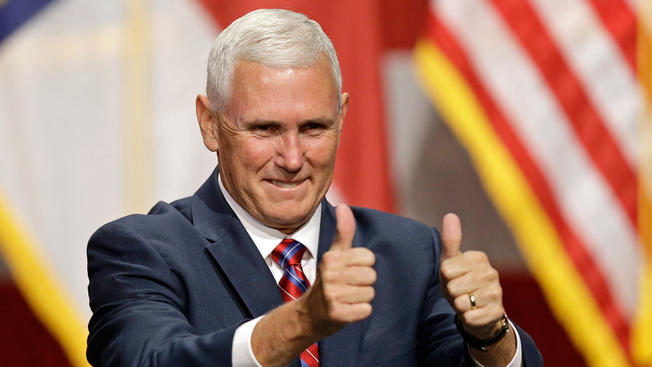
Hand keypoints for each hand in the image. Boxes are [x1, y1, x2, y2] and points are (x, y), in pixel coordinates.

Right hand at [301, 204, 375, 336]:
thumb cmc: (328, 281)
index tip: (349, 271)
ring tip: (346, 298)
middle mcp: (329, 275)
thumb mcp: (334, 255)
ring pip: (370, 293)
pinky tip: (347, 310)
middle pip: (371, 275)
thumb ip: (343, 231)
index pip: (368, 257)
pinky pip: (366, 310)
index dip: (363, 265)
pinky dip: (360, 312)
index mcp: (331, 258)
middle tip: (347, 287)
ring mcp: (332, 295)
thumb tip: (343, 206)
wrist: (309, 314)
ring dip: (361, 298)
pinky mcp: (338, 314)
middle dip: (363, 283)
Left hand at [439, 213, 505, 339]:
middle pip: (454, 286)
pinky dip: (466, 318)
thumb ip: (450, 241)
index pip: (447, 269)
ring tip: (467, 302)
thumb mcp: (450, 262)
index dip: (446, 277)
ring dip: (459, 306)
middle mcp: (491, 273)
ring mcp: (496, 293)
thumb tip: (450, 215)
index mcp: (479, 258)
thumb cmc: (460, 283)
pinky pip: (470, 317)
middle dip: (452, 293)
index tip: (454, 277)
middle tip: (459, 292)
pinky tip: (473, 313)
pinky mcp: (497, 312)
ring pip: (462, 303)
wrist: (476, 312)